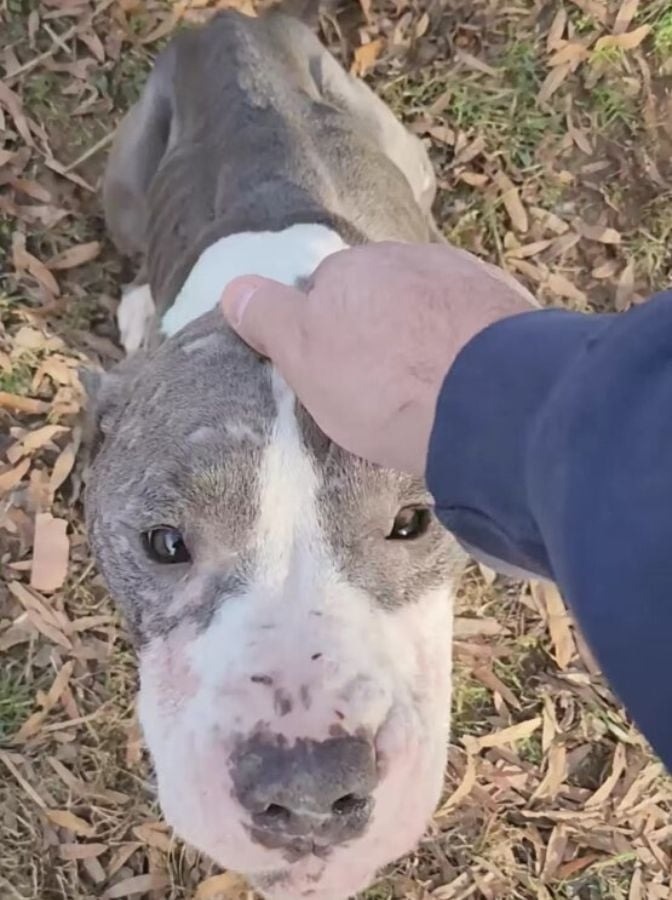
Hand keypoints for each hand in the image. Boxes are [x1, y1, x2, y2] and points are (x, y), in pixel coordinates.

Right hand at [220, 242, 535, 474]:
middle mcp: (404, 258)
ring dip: (424, 332)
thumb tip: (233, 289)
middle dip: (378, 327)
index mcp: (347, 269)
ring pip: (427, 301)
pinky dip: (465, 340)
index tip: (338, 375)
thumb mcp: (304, 358)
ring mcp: (460, 273)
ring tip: (430, 387)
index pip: (322, 290)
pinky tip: (468, 378)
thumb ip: (268, 318)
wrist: (488, 397)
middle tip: (384, 385)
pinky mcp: (506, 299)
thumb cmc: (383, 384)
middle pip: (378, 292)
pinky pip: (472, 318)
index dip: (326, 333)